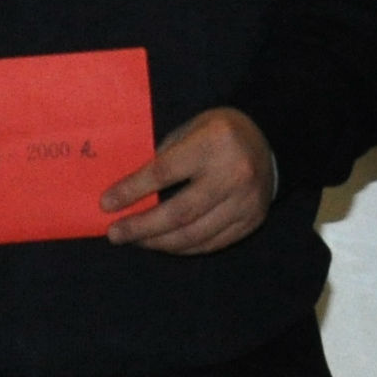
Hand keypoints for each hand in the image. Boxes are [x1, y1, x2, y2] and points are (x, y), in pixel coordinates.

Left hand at [100, 107, 276, 255]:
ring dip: (158, 242)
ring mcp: (245, 202)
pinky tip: (164, 244)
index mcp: (214, 143)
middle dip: (141, 227)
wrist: (270, 141)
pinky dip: (183, 247)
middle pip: (178, 213)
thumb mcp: (191, 129)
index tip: (106, 204)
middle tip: (115, 233)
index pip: (164, 173)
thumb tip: (128, 194)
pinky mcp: (251, 221)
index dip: (132, 191)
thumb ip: (164, 158)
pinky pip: (211, 243)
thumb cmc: (219, 132)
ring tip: (136, 241)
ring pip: (194, 235)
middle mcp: (233, 175)